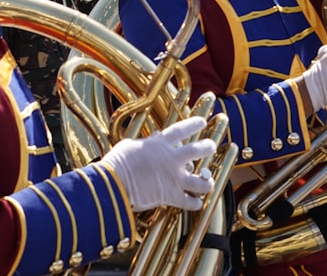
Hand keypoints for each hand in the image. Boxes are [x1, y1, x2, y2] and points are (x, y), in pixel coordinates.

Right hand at [100, 116, 215, 211]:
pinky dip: (194, 203)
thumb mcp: (130, 145)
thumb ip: (146, 142)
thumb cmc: (117, 162)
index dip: (193, 125)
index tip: (202, 122)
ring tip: (209, 182)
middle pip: (197, 150)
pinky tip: (197, 203)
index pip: (181, 130)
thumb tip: (156, 136)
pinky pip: (189, 201)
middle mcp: (171, 159)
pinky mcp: (171, 195)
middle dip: (207, 147)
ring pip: (200, 180)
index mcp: (160, 144)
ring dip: (207, 182)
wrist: (114, 182)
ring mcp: (174, 178)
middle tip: (211, 146)